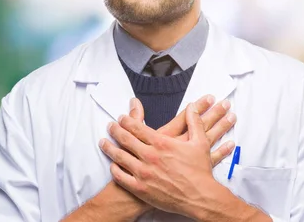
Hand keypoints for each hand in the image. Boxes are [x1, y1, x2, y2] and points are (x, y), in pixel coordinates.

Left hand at [101, 103, 226, 216]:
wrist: (199, 197)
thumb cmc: (200, 170)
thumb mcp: (200, 142)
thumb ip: (194, 122)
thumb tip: (192, 106)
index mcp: (162, 143)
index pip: (138, 128)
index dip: (127, 121)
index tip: (122, 117)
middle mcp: (150, 156)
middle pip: (126, 139)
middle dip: (116, 130)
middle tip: (110, 126)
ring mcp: (143, 173)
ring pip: (120, 157)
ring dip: (110, 148)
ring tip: (104, 142)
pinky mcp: (140, 188)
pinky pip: (121, 177)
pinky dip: (115, 170)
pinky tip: (113, 165)